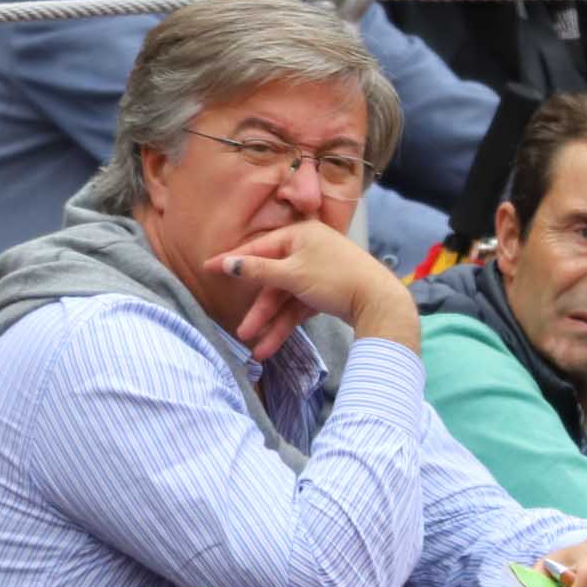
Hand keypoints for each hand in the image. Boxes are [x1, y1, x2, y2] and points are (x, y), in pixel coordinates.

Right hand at [211, 219, 418, 359]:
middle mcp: (307, 249)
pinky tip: (273, 346)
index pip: (257, 249)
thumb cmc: (335, 279)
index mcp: (299, 235)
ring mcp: (317, 271)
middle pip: (272, 280)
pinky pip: (299, 307)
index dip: (232, 261)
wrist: (379, 302)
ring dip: (271, 323)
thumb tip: (228, 263)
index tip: (206, 269)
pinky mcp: (325, 292)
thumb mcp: (292, 274)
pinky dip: (287, 324)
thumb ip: (258, 270)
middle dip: (259, 310)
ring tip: (257, 350)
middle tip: (241, 331)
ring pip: (285, 298)